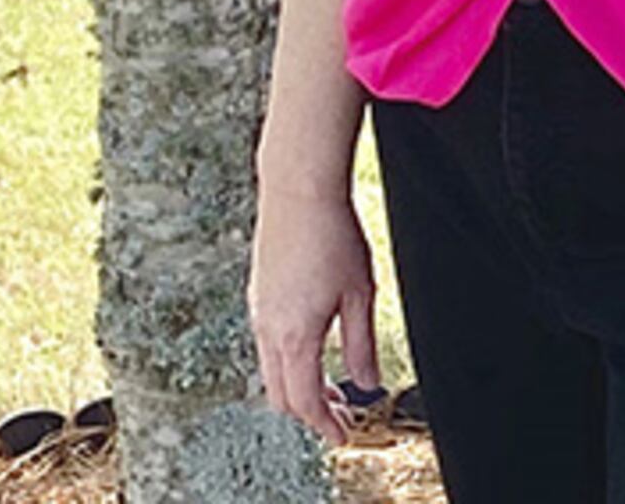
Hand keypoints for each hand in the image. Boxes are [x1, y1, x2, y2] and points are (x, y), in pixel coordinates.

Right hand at [248, 185, 382, 440]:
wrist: (298, 189)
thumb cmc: (333, 235)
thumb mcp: (360, 296)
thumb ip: (361, 345)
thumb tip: (366, 384)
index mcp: (294, 335)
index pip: (304, 400)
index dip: (324, 425)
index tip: (343, 435)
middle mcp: (268, 327)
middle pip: (281, 394)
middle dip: (310, 414)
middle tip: (340, 418)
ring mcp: (259, 310)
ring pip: (270, 371)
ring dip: (299, 387)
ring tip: (332, 389)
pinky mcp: (258, 294)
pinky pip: (266, 345)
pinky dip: (288, 364)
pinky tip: (313, 351)